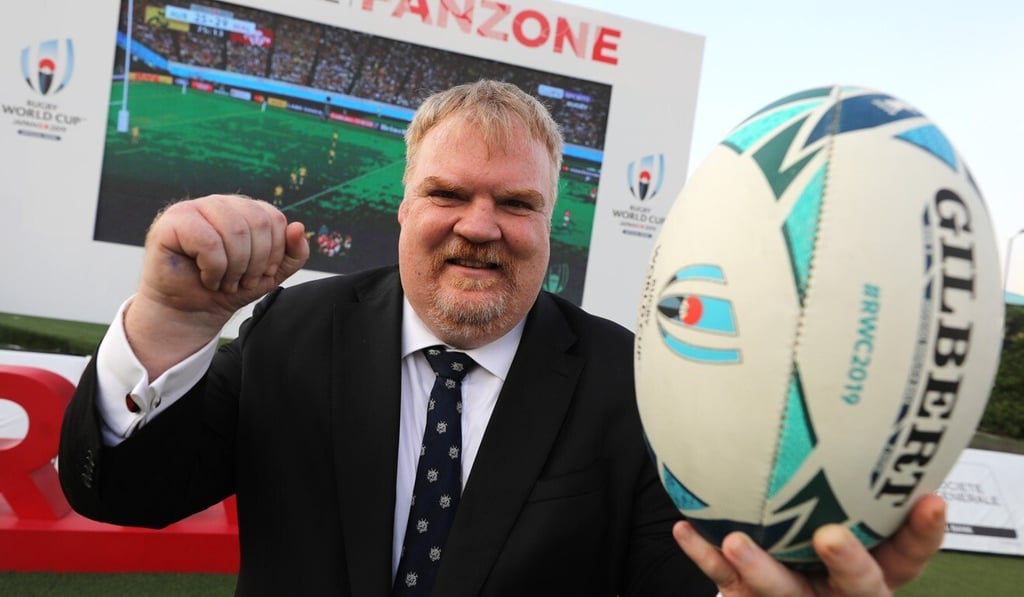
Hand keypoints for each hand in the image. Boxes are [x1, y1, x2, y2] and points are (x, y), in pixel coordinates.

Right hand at [127, 194, 308, 376]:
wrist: (191, 312)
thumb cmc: (227, 288)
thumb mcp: (269, 274)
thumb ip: (292, 253)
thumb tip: (299, 227)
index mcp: (244, 209)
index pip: (273, 218)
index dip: (274, 252)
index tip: (261, 275)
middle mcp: (220, 203)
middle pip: (257, 223)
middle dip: (255, 262)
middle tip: (242, 282)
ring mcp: (194, 208)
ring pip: (235, 230)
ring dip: (235, 267)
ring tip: (225, 283)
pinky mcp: (173, 221)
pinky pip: (208, 240)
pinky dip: (214, 268)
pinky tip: (208, 278)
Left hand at [673, 494, 945, 595]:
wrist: (772, 587)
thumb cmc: (816, 527)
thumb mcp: (844, 502)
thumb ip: (851, 469)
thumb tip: (855, 390)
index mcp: (876, 566)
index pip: (909, 554)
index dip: (923, 531)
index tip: (931, 498)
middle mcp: (842, 590)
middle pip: (859, 586)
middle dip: (848, 562)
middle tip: (830, 536)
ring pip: (783, 592)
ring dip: (760, 568)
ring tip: (736, 542)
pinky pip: (728, 583)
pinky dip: (704, 554)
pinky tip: (685, 528)